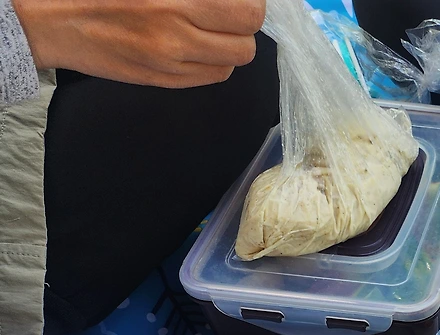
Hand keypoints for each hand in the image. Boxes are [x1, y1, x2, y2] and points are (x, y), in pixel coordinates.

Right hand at [13, 0, 265, 87]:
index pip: (248, 12)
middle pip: (246, 43)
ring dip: (227, 46)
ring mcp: (170, 63)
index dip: (248, 5)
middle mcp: (176, 34)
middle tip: (223, 13)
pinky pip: (210, 77)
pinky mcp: (162, 81)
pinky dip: (210, 62)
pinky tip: (190, 44)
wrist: (50, 16)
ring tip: (205, 28)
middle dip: (241, 27)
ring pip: (232, 64)